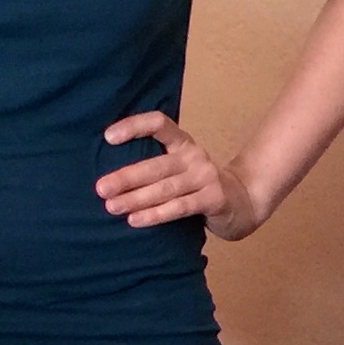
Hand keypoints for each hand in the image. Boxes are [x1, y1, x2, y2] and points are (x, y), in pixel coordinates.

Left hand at [99, 112, 263, 238]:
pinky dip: (156, 214)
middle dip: (126, 177)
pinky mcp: (214, 199)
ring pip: (165, 188)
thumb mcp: (179, 168)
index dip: (134, 126)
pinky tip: (135, 220)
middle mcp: (194, 155)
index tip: (108, 137)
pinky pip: (180, 207)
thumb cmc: (198, 187)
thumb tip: (108, 176)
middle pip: (156, 164)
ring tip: (112, 207)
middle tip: (101, 188)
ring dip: (136, 198)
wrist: (242, 203)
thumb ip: (154, 165)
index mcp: (182, 143)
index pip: (158, 124)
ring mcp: (206, 176)